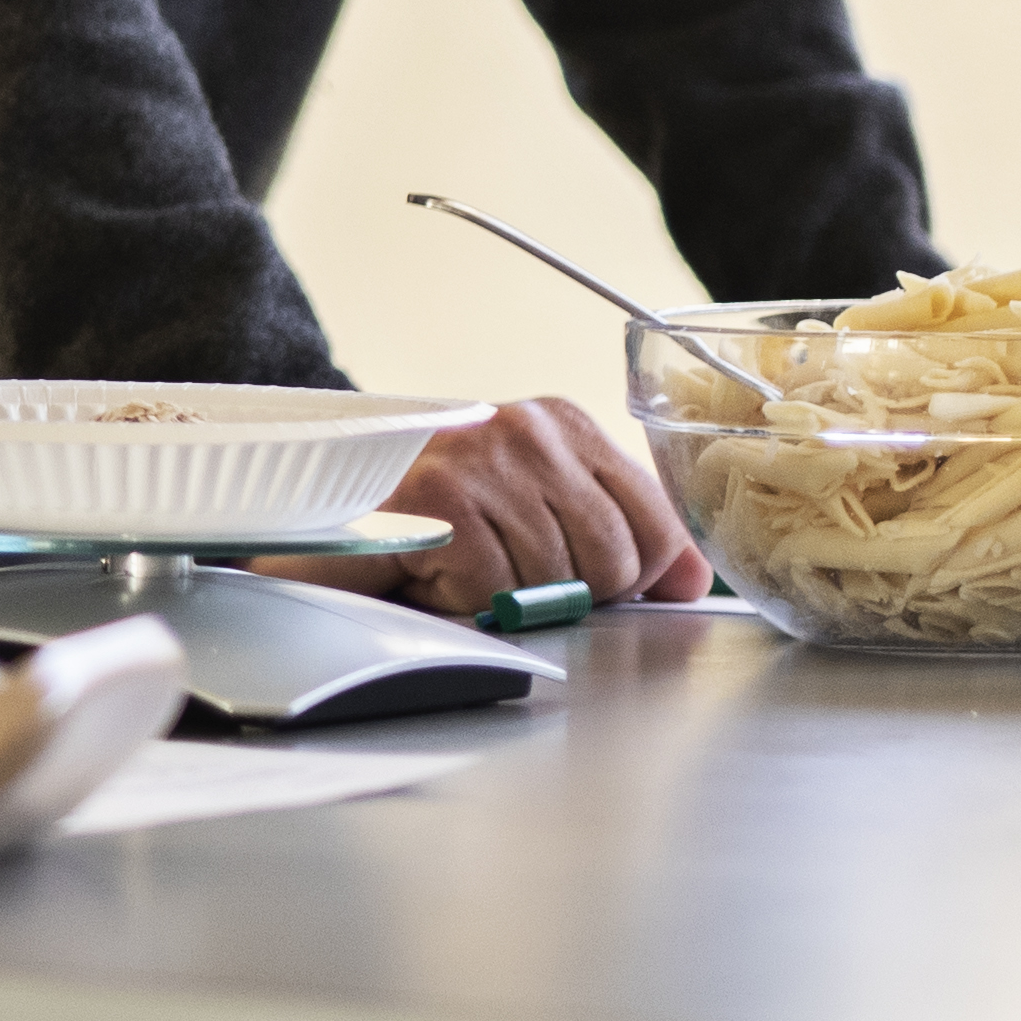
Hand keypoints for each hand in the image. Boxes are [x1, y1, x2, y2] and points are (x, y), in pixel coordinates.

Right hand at [306, 396, 707, 614]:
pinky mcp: (442, 498)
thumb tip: (691, 579)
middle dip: (572, 591)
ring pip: (559, 582)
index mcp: (564, 424)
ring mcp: (485, 459)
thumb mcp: (539, 501)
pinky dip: (465, 596)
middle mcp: (531, 430)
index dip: (638, 574)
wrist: (330, 495)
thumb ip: (617, 528)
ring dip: (512, 595)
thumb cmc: (441, 506)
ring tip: (469, 562)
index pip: (658, 522)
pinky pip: (497, 587)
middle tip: (512, 572)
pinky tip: (437, 565)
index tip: (595, 581)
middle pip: (616, 561)